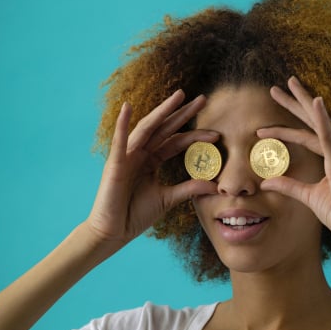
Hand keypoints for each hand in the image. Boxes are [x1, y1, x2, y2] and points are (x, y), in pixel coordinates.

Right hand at [85, 90, 217, 246]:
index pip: (176, 142)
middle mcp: (139, 154)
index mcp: (151, 161)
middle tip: (203, 99)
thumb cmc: (135, 214)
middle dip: (183, 113)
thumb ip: (189, 189)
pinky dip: (122, 124)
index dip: (195, 135)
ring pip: (147, 128)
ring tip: (178, 96)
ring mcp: (126, 156)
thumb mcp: (168, 199)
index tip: (217, 134)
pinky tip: (127, 108)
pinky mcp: (114, 164)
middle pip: (165, 128)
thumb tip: (215, 186)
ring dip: (161, 111)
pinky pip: (119, 142)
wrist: (113, 232)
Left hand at [258, 77, 330, 242]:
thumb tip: (267, 181)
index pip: (309, 135)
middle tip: (276, 87)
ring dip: (302, 102)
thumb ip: (290, 186)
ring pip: (318, 122)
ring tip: (287, 85)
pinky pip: (329, 138)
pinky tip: (315, 101)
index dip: (287, 128)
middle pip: (313, 120)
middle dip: (295, 102)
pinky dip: (322, 118)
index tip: (264, 127)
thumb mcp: (310, 196)